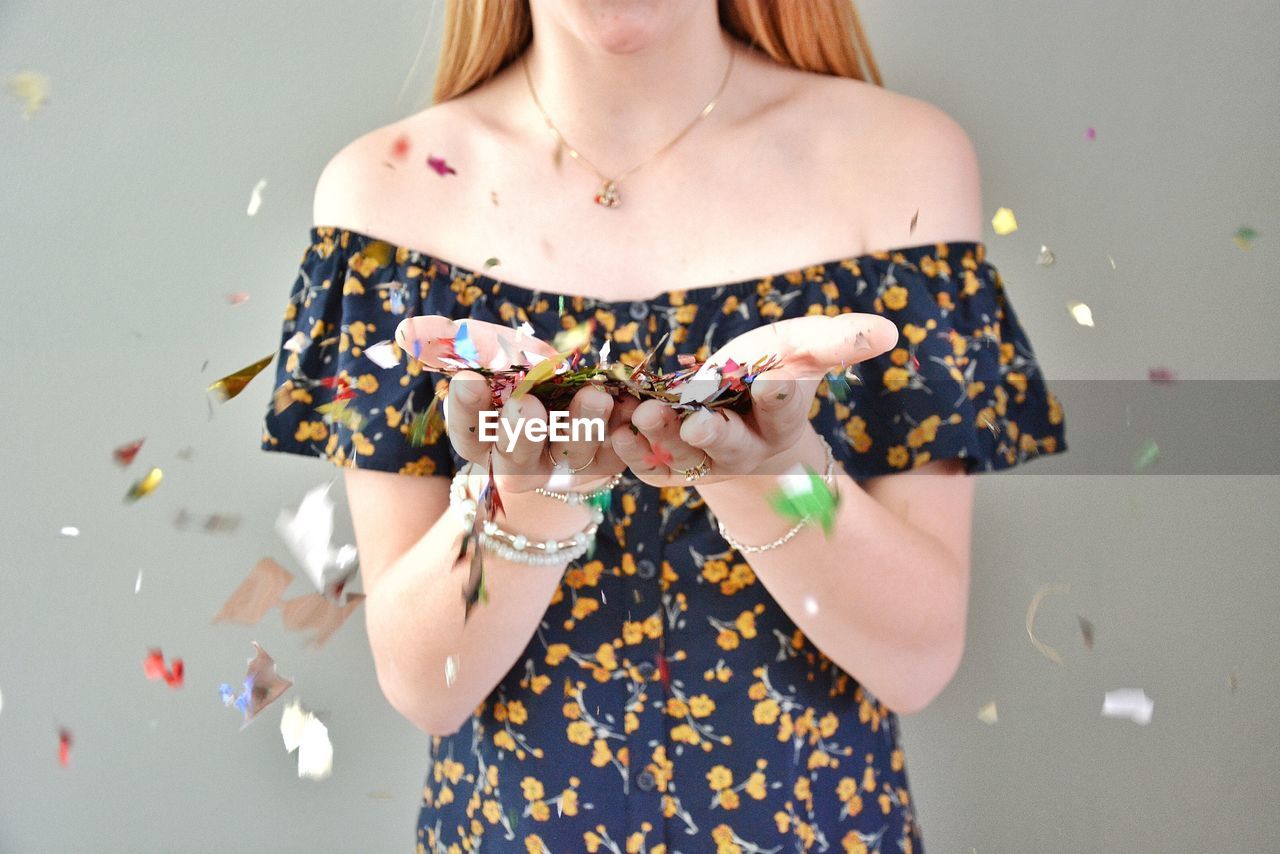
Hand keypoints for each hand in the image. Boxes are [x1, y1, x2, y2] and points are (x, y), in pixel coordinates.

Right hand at [396, 316, 627, 492]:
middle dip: (522, 432)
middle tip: (528, 406)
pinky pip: (619, 452)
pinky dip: (627, 430)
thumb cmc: (524, 377)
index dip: (467, 408)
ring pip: (572, 457)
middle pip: (517, 457)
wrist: (577, 406)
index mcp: (485, 438)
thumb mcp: (497, 354)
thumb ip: (462, 343)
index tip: (469, 379)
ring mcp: (565, 467)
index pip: (467, 430)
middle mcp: (521, 462)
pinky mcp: (608, 462)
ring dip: (584, 428)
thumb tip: (407, 331)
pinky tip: (634, 407)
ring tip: (596, 396)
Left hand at [608, 313, 898, 486]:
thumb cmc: (771, 372)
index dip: (781, 395)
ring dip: (659, 438)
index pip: (786, 407)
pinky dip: (627, 448)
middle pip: (729, 446)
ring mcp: (701, 461)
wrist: (734, 416)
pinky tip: (614, 426)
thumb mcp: (801, 346)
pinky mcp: (663, 465)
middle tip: (697, 423)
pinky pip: (643, 462)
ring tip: (644, 413)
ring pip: (679, 457)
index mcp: (780, 419)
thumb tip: (888, 330)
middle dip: (713, 434)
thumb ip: (837, 340)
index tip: (776, 381)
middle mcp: (742, 447)